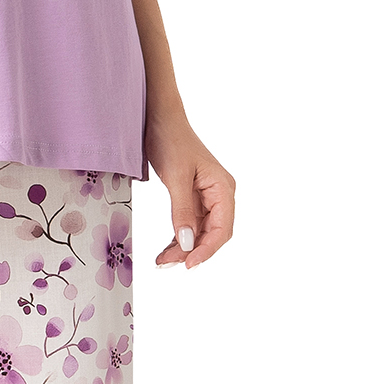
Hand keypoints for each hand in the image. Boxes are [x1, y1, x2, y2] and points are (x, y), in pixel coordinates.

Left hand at [147, 113, 235, 270]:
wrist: (160, 119)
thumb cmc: (171, 140)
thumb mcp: (176, 177)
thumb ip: (183, 211)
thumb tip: (187, 243)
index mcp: (223, 189)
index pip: (222, 229)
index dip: (207, 250)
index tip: (188, 264)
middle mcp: (219, 195)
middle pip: (212, 234)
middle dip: (192, 251)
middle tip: (167, 263)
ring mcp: (206, 197)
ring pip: (200, 232)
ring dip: (184, 247)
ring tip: (163, 260)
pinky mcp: (192, 197)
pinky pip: (190, 224)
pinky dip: (179, 237)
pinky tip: (167, 248)